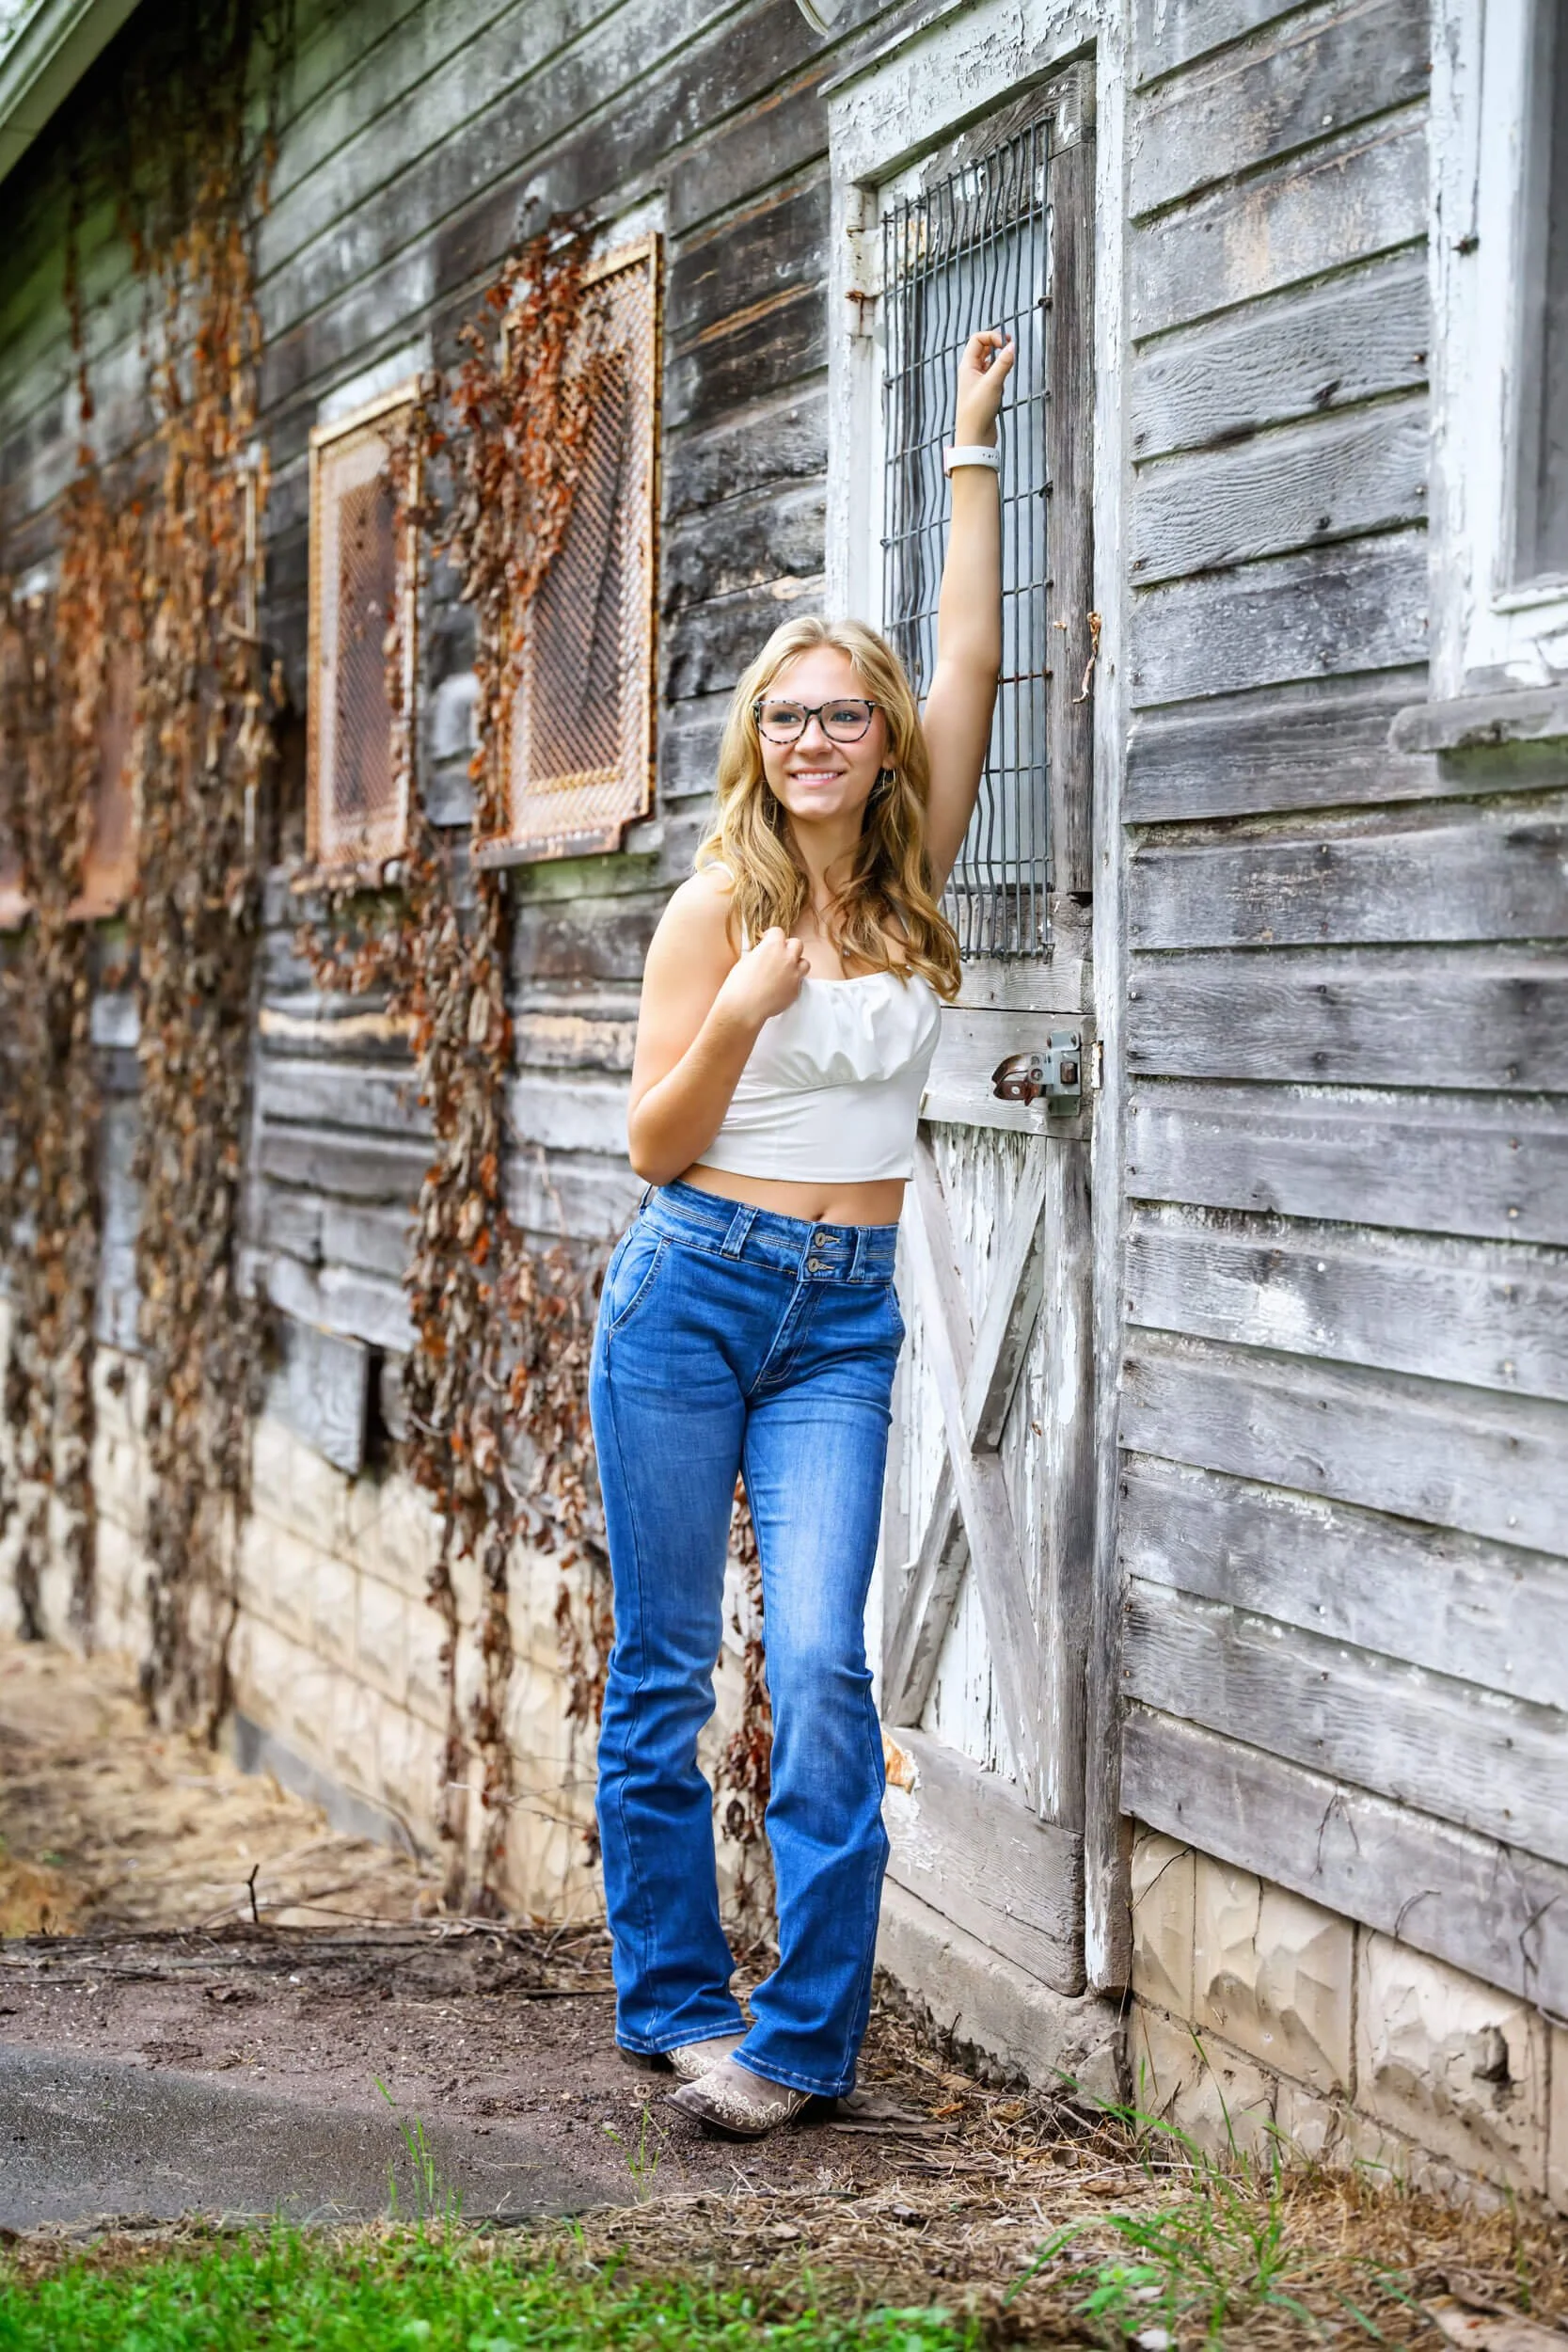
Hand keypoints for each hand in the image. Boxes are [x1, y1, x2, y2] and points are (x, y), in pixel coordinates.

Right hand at [715, 926, 806, 1030]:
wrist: (744, 1008)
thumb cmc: (738, 985)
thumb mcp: (745, 961)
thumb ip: (760, 953)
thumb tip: (763, 954)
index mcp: (772, 946)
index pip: (778, 932)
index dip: (772, 936)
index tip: (767, 940)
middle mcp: (787, 957)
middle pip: (797, 944)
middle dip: (788, 947)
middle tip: (779, 954)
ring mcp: (794, 974)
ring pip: (804, 963)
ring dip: (796, 964)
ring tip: (785, 971)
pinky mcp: (796, 990)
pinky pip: (799, 981)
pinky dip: (792, 982)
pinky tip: (780, 987)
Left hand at [954, 328, 1014, 446]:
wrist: (975, 437)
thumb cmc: (977, 412)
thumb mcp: (992, 384)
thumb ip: (1003, 363)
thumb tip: (1012, 346)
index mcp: (967, 366)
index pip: (978, 339)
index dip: (992, 336)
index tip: (1006, 343)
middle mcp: (971, 372)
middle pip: (984, 348)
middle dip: (997, 345)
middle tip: (1011, 346)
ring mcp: (978, 381)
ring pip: (990, 361)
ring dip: (1001, 361)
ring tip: (1008, 366)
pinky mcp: (985, 392)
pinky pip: (994, 375)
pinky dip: (1001, 375)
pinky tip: (1003, 385)